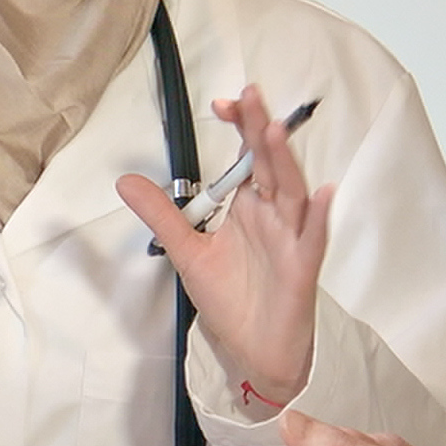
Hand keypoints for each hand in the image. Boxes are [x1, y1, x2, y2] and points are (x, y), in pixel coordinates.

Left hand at [118, 85, 325, 403]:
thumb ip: (161, 216)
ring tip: (272, 131)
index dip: (240, 126)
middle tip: (250, 95)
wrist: (255, 350)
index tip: (222, 103)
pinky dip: (319, 215)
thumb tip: (125, 180)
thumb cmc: (233, 300)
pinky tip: (320, 193)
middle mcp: (274, 215)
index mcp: (250, 207)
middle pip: (270, 163)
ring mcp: (291, 239)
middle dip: (260, 129)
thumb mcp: (188, 253)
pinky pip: (313, 238)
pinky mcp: (302, 268)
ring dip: (284, 162)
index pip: (248, 156)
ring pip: (292, 192)